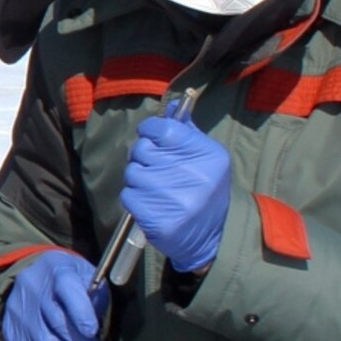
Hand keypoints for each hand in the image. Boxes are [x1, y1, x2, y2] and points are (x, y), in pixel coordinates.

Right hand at [1, 249, 108, 340]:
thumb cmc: (69, 280)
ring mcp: (17, 309)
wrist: (34, 278)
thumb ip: (96, 296)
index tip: (93, 332)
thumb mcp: (87, 275)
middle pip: (57, 322)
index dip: (81, 313)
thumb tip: (95, 326)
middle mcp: (32, 286)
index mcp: (56, 268)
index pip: (67, 289)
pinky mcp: (11, 330)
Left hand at [122, 113, 230, 271]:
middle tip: (155, 166)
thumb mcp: (206, 156)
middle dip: (143, 156)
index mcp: (206, 154)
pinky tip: (151, 203)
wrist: (213, 234)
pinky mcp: (156, 219)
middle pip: (143, 149)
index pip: (163, 128)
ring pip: (132, 173)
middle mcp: (191, 174)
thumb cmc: (205, 188)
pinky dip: (134, 198)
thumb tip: (172, 105)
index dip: (150, 129)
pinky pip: (127, 195)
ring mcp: (172, 199)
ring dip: (138, 178)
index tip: (150, 135)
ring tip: (155, 187)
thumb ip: (186, 130)